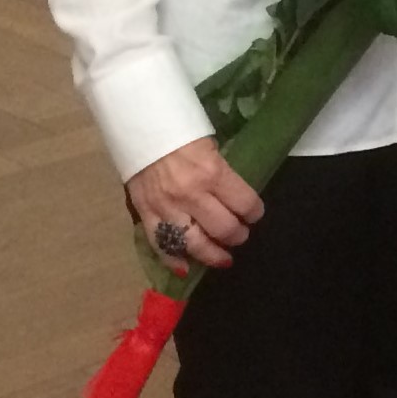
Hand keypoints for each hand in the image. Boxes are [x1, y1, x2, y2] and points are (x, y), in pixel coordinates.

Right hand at [125, 138, 263, 272]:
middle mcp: (192, 194)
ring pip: (195, 245)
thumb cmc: (181, 133)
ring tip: (224, 258)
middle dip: (238, 236)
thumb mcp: (211, 148)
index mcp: (212, 173)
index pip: (245, 204)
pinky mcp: (146, 214)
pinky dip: (174, 260)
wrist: (141, 129)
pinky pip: (162, 245)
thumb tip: (234, 198)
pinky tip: (186, 268)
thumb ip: (222, 175)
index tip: (255, 214)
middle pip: (224, 229)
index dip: (255, 213)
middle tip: (241, 235)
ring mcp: (167, 208)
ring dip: (213, 255)